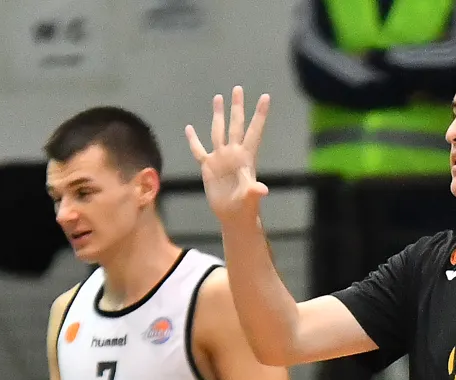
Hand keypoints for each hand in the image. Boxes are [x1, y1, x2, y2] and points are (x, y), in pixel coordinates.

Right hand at [186, 86, 270, 225]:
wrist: (233, 216)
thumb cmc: (245, 208)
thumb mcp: (250, 199)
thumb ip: (254, 191)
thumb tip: (263, 189)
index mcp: (246, 158)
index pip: (254, 131)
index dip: (260, 115)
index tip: (266, 97)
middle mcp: (233, 153)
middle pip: (236, 125)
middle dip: (237, 107)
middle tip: (238, 88)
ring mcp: (220, 158)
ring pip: (218, 131)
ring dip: (218, 115)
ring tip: (218, 97)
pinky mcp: (208, 167)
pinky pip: (199, 150)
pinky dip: (193, 140)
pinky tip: (189, 128)